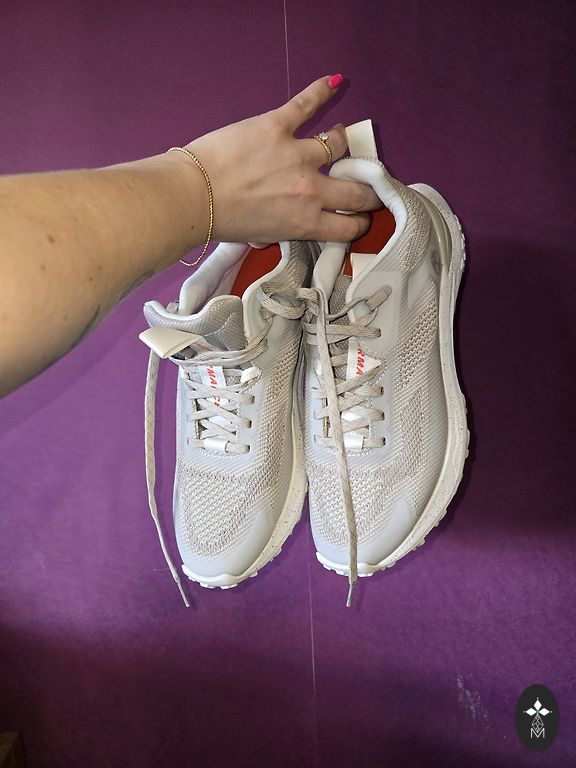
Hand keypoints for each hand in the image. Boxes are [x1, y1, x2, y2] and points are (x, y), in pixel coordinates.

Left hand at [184, 75, 381, 243]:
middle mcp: (310, 190)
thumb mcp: (264, 237)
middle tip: (370, 186)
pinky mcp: (277, 126)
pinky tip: (335, 82)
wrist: (193, 197)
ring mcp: (296, 155)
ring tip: (337, 139)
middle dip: (369, 190)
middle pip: (356, 189)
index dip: (361, 220)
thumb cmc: (222, 223)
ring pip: (338, 143)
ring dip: (341, 141)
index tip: (362, 215)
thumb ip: (289, 229)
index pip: (350, 226)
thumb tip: (295, 223)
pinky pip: (306, 104)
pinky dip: (322, 91)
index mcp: (305, 222)